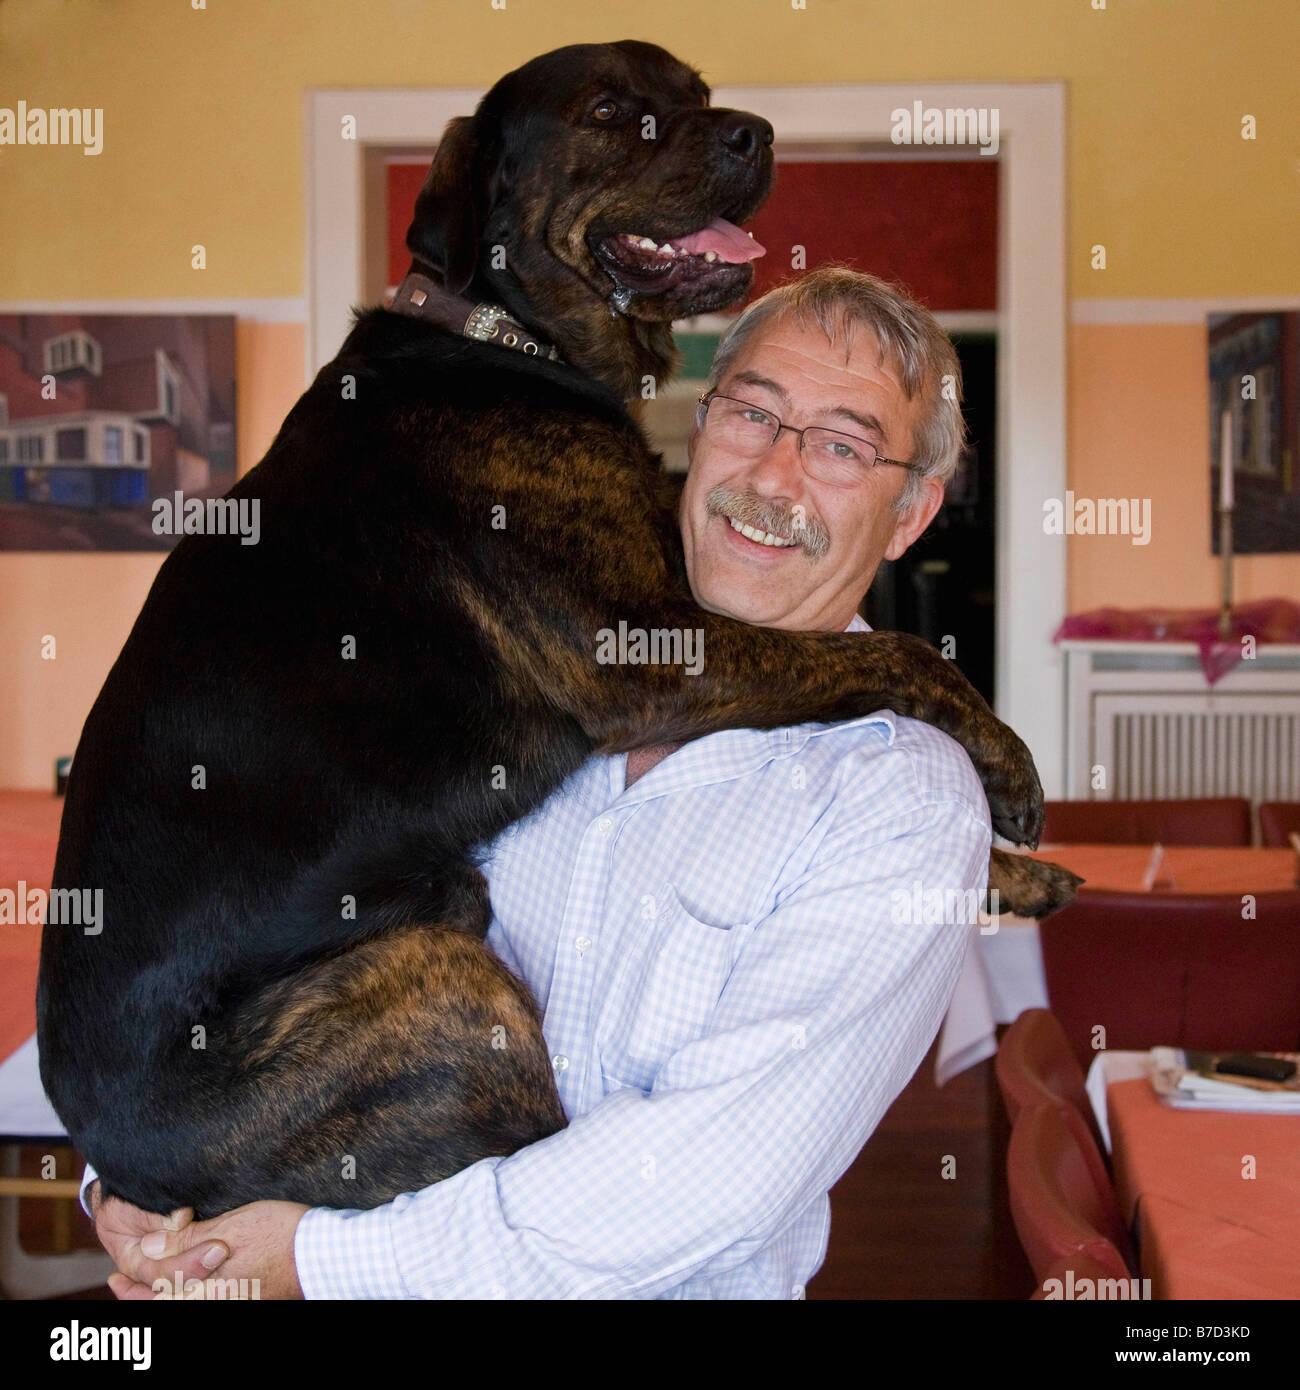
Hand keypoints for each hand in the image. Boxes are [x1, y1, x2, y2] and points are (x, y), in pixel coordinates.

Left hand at [89, 1180, 307, 1299]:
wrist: (324, 1252)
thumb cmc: (280, 1236)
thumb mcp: (230, 1230)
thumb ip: (187, 1241)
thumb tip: (148, 1246)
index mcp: (206, 1290)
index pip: (157, 1293)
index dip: (133, 1286)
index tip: (114, 1278)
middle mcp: (217, 1301)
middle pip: (169, 1303)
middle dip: (142, 1295)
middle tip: (119, 1284)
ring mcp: (234, 1300)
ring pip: (186, 1300)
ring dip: (163, 1293)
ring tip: (148, 1281)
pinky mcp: (249, 1295)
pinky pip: (206, 1297)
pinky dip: (187, 1291)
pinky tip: (190, 1277)